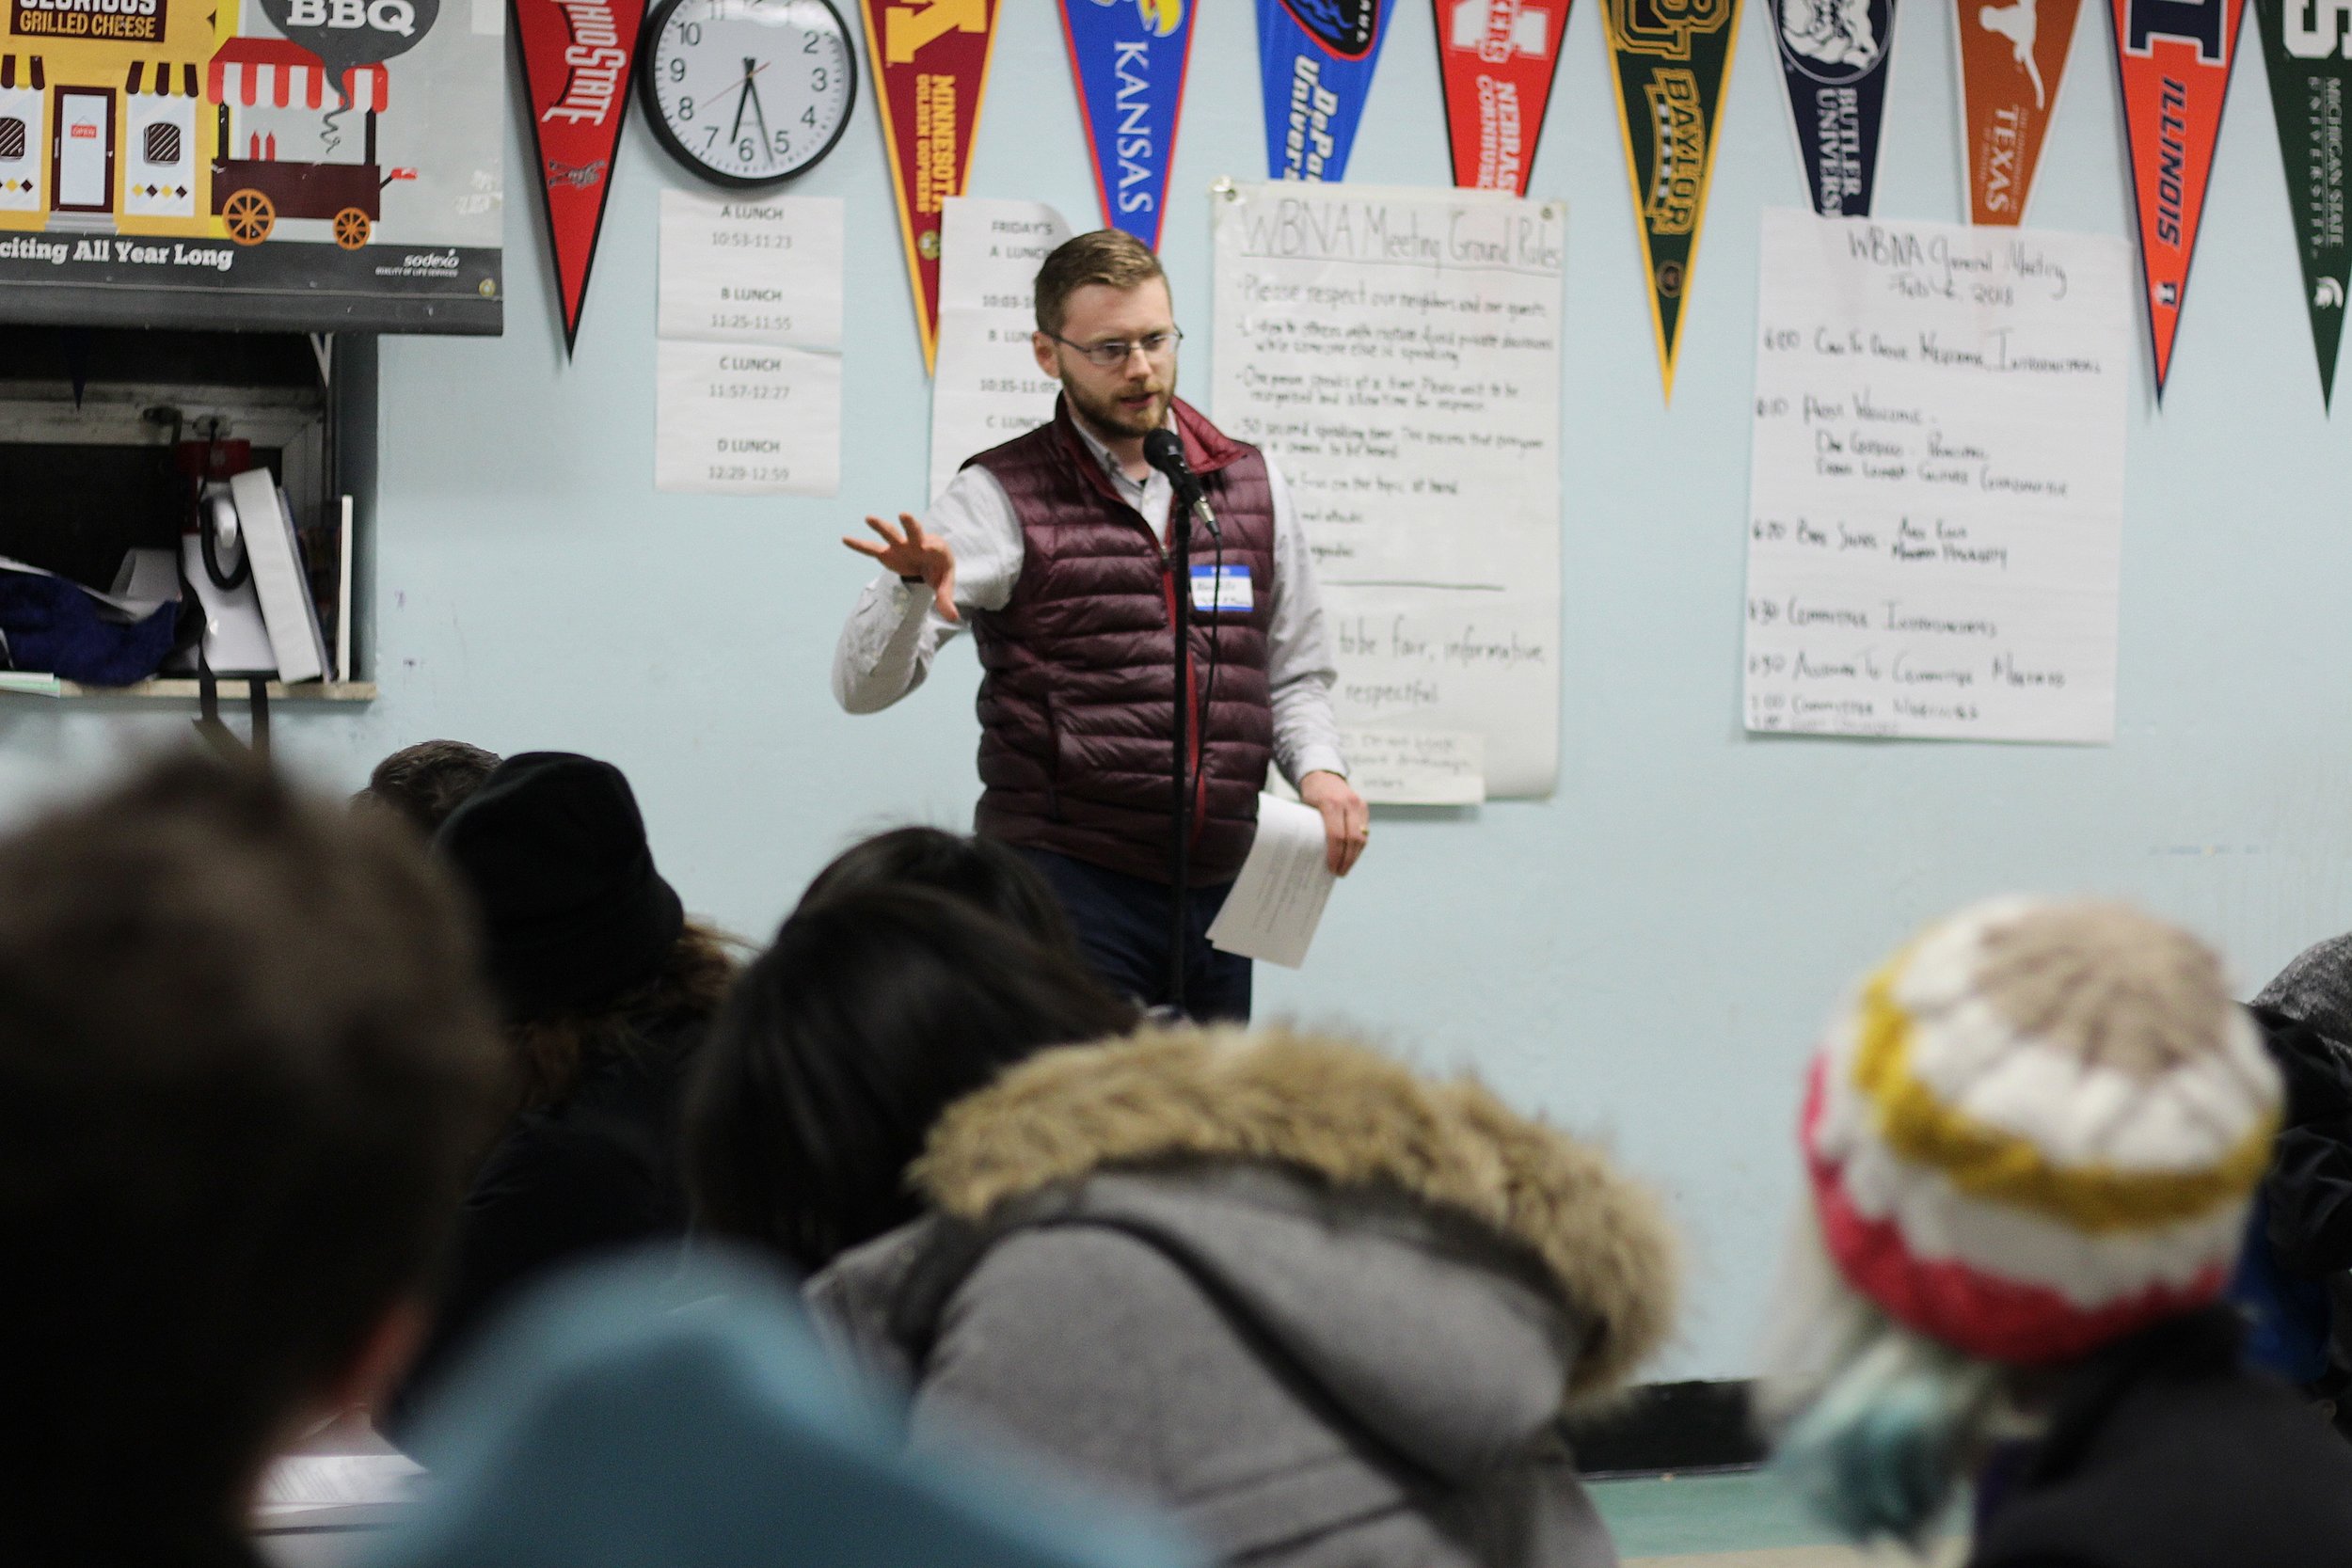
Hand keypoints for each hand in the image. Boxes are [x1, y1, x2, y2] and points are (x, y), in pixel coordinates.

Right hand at [844, 512, 958, 622]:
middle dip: (910, 525)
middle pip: (914, 532)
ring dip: (882, 527)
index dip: (933, 548)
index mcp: (936, 548)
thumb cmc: (939, 570)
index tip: (929, 548)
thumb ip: (946, 599)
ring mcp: (901, 547)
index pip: (935, 548)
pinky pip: (872, 549)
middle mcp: (918, 543)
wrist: (928, 561)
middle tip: (904, 515)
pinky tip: (845, 539)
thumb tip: (953, 618)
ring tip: (869, 518)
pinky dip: (859, 545)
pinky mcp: (888, 553)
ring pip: (892, 535)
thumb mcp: (945, 584)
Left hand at [1299, 770, 1367, 876]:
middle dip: (1347, 860)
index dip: (1335, 855)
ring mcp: (1359, 804)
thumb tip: (1311, 856)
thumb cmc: (1310, 794)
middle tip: (1339, 873)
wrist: (1323, 773)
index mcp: (1331, 803)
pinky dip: (1358, 847)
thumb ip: (1311, 827)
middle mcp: (1348, 803)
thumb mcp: (1306, 808)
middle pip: (1353, 839)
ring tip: (1345, 868)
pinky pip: (1364, 832)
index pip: (1337, 835)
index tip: (1331, 868)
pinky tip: (1350, 856)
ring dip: (1354, 856)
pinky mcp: (1364, 807)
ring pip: (1362, 837)